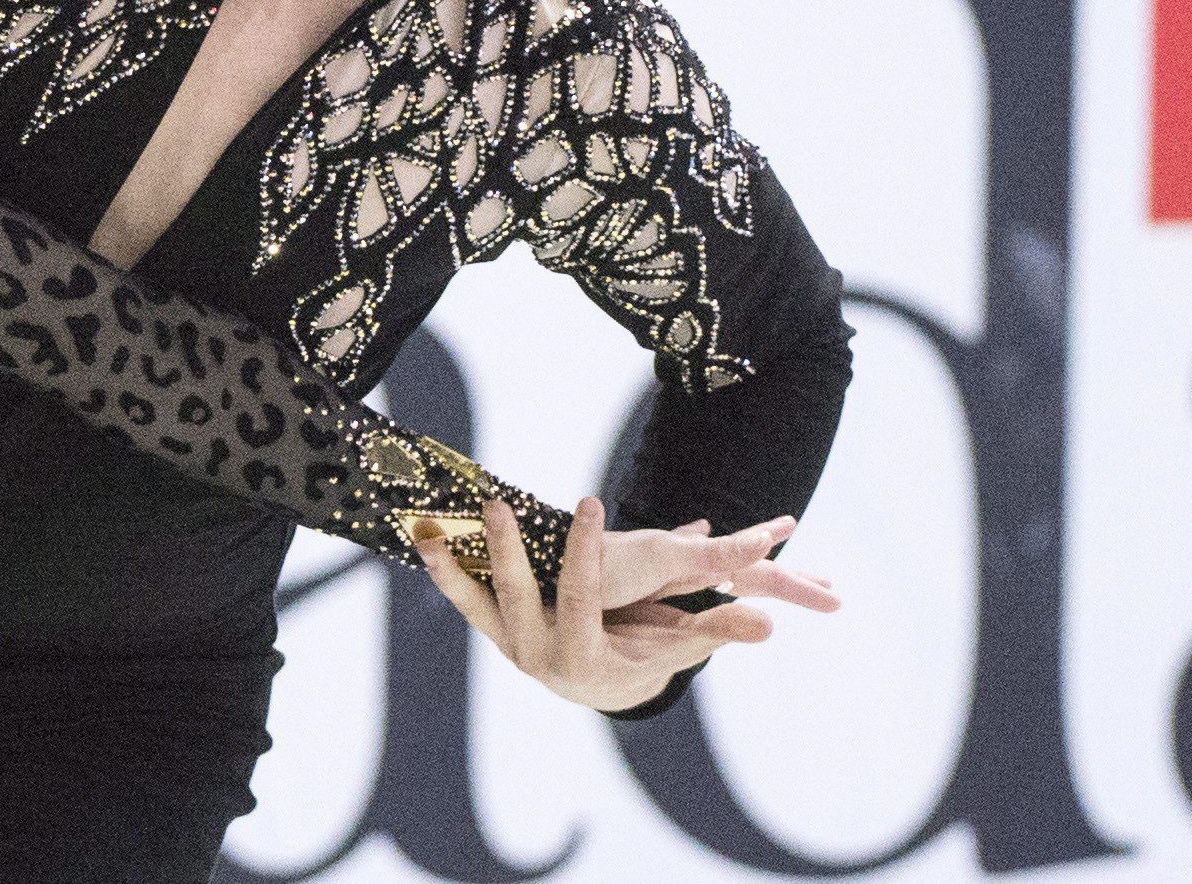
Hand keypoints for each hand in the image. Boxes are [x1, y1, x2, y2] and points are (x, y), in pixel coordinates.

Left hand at [418, 496, 836, 713]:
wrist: (601, 687)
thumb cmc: (645, 658)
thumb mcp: (677, 645)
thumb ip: (715, 631)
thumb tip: (769, 626)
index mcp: (582, 659)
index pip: (580, 601)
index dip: (582, 554)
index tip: (588, 503)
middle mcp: (537, 656)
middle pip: (518, 599)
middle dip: (505, 553)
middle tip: (498, 506)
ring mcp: (510, 643)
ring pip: (477, 603)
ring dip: (451, 566)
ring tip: (426, 528)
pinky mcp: (493, 629)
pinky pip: (465, 599)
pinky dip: (445, 570)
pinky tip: (422, 535)